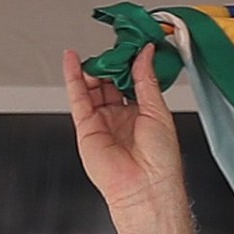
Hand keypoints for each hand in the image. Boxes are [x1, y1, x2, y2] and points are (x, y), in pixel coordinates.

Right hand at [63, 44, 195, 233]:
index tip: (135, 45)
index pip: (135, 82)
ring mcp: (104, 122)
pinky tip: (72, 60)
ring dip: (96, 69)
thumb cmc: (161, 162)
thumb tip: (145, 54)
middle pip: (113, 83)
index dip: (133, 64)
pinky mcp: (87, 128)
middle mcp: (124, 118)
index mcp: (146, 116)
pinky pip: (78, 98)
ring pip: (94, 88)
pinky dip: (73, 77)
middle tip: (117, 46)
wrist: (146, 189)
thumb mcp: (158, 111)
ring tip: (100, 54)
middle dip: (114, 64)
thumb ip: (146, 80)